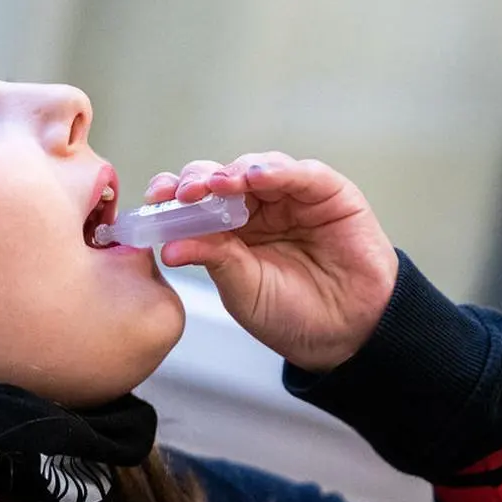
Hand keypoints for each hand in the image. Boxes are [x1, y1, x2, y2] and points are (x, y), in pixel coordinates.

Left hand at [149, 153, 397, 372]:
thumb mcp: (241, 288)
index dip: (174, 194)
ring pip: (257, 168)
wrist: (346, 333)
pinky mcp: (329, 193)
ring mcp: (292, 196)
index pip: (196, 201)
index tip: (155, 198)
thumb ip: (212, 259)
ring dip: (233, 172)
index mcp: (229, 229)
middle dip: (198, 180)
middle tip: (183, 192)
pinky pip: (302, 174)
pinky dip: (278, 171)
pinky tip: (257, 177)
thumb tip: (166, 246)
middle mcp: (258, 207)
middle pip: (221, 177)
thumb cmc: (291, 313)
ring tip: (216, 185)